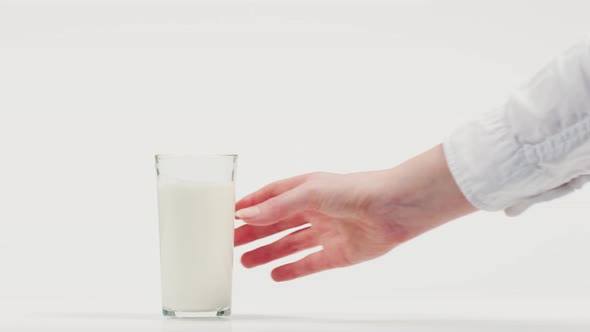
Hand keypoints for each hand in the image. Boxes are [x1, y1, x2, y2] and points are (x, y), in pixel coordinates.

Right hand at [234, 145, 476, 281]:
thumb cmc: (356, 190)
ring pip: (290, 245)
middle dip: (254, 233)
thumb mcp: (309, 193)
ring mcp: (326, 232)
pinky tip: (275, 275)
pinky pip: (310, 264)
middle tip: (231, 243)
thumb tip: (247, 215)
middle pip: (277, 224)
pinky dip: (292, 270)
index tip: (230, 215)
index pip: (271, 197)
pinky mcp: (338, 254)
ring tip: (245, 262)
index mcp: (306, 189)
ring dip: (267, 253)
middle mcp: (315, 210)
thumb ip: (277, 207)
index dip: (252, 206)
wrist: (394, 209)